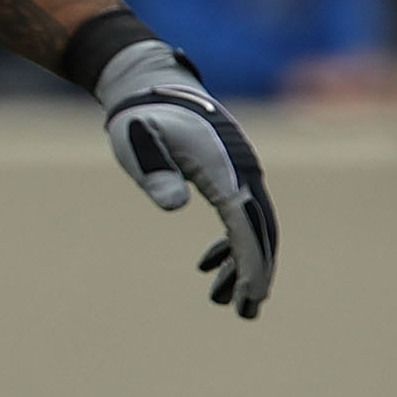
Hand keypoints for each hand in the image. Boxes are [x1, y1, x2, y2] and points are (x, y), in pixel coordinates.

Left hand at [95, 52, 277, 318]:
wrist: (147, 85)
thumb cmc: (139, 115)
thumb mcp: (138, 141)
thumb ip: (155, 172)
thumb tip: (173, 206)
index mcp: (223, 167)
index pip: (245, 222)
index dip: (252, 260)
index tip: (253, 294)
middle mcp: (241, 170)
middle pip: (258, 228)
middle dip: (255, 271)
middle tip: (246, 311)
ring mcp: (238, 171)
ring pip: (250, 225)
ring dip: (240, 263)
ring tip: (222, 300)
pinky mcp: (227, 174)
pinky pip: (237, 215)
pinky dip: (228, 243)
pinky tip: (207, 266)